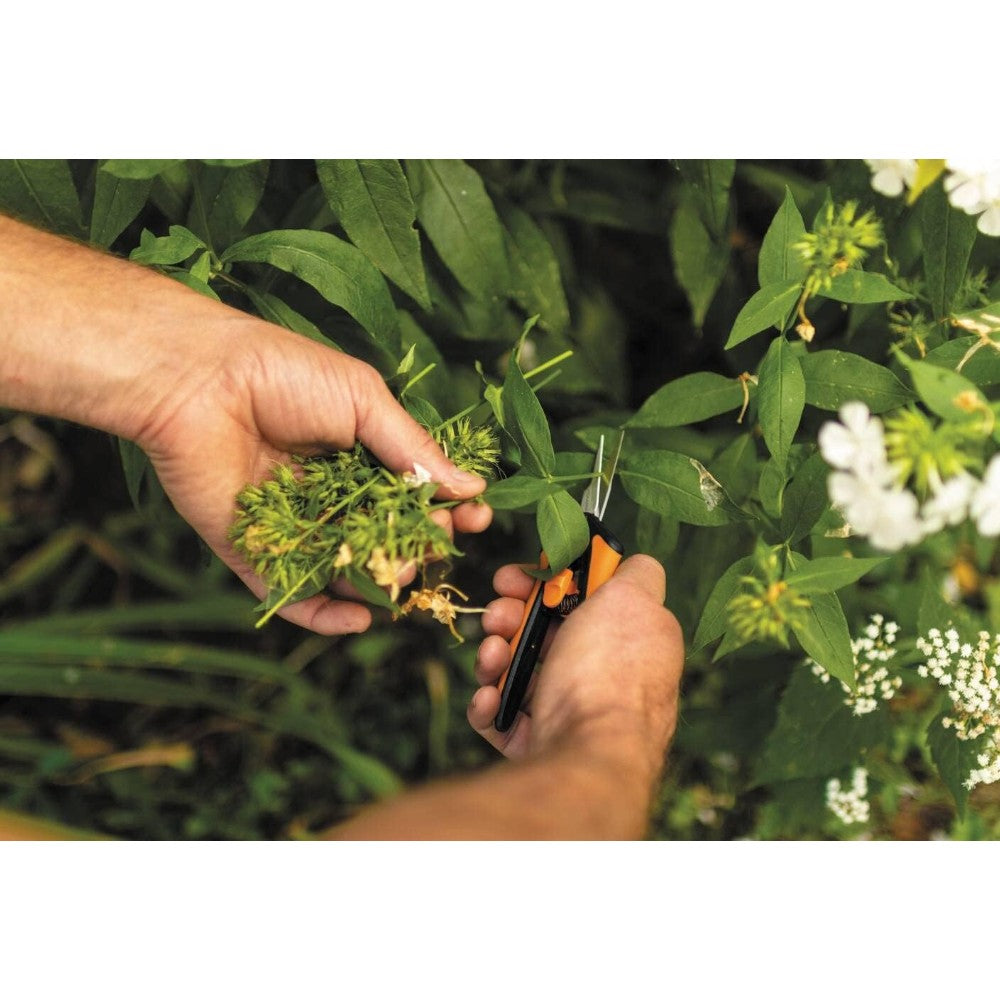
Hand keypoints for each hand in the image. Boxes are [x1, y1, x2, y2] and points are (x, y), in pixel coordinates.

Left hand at [137, 317, 491, 633]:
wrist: (197, 381)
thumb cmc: (284, 375)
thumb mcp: (364, 401)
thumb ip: (414, 450)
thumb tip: (472, 488)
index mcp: (360, 456)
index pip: (415, 496)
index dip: (447, 511)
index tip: (474, 520)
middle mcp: (331, 496)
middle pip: (386, 540)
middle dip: (417, 548)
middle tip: (430, 543)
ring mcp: (294, 528)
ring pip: (347, 573)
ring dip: (379, 582)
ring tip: (397, 576)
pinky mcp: (254, 552)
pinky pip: (294, 595)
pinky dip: (326, 615)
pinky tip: (359, 617)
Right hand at [467, 554, 683, 783]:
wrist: (586, 753)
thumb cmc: (610, 672)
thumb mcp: (633, 598)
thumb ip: (637, 571)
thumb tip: (633, 562)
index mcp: (628, 642)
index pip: (583, 601)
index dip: (547, 581)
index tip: (519, 575)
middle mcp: (603, 677)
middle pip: (545, 633)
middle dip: (511, 616)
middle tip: (496, 614)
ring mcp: (571, 714)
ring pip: (519, 671)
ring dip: (494, 656)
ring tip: (492, 658)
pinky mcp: (541, 744)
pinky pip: (504, 714)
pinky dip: (491, 702)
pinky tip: (492, 698)